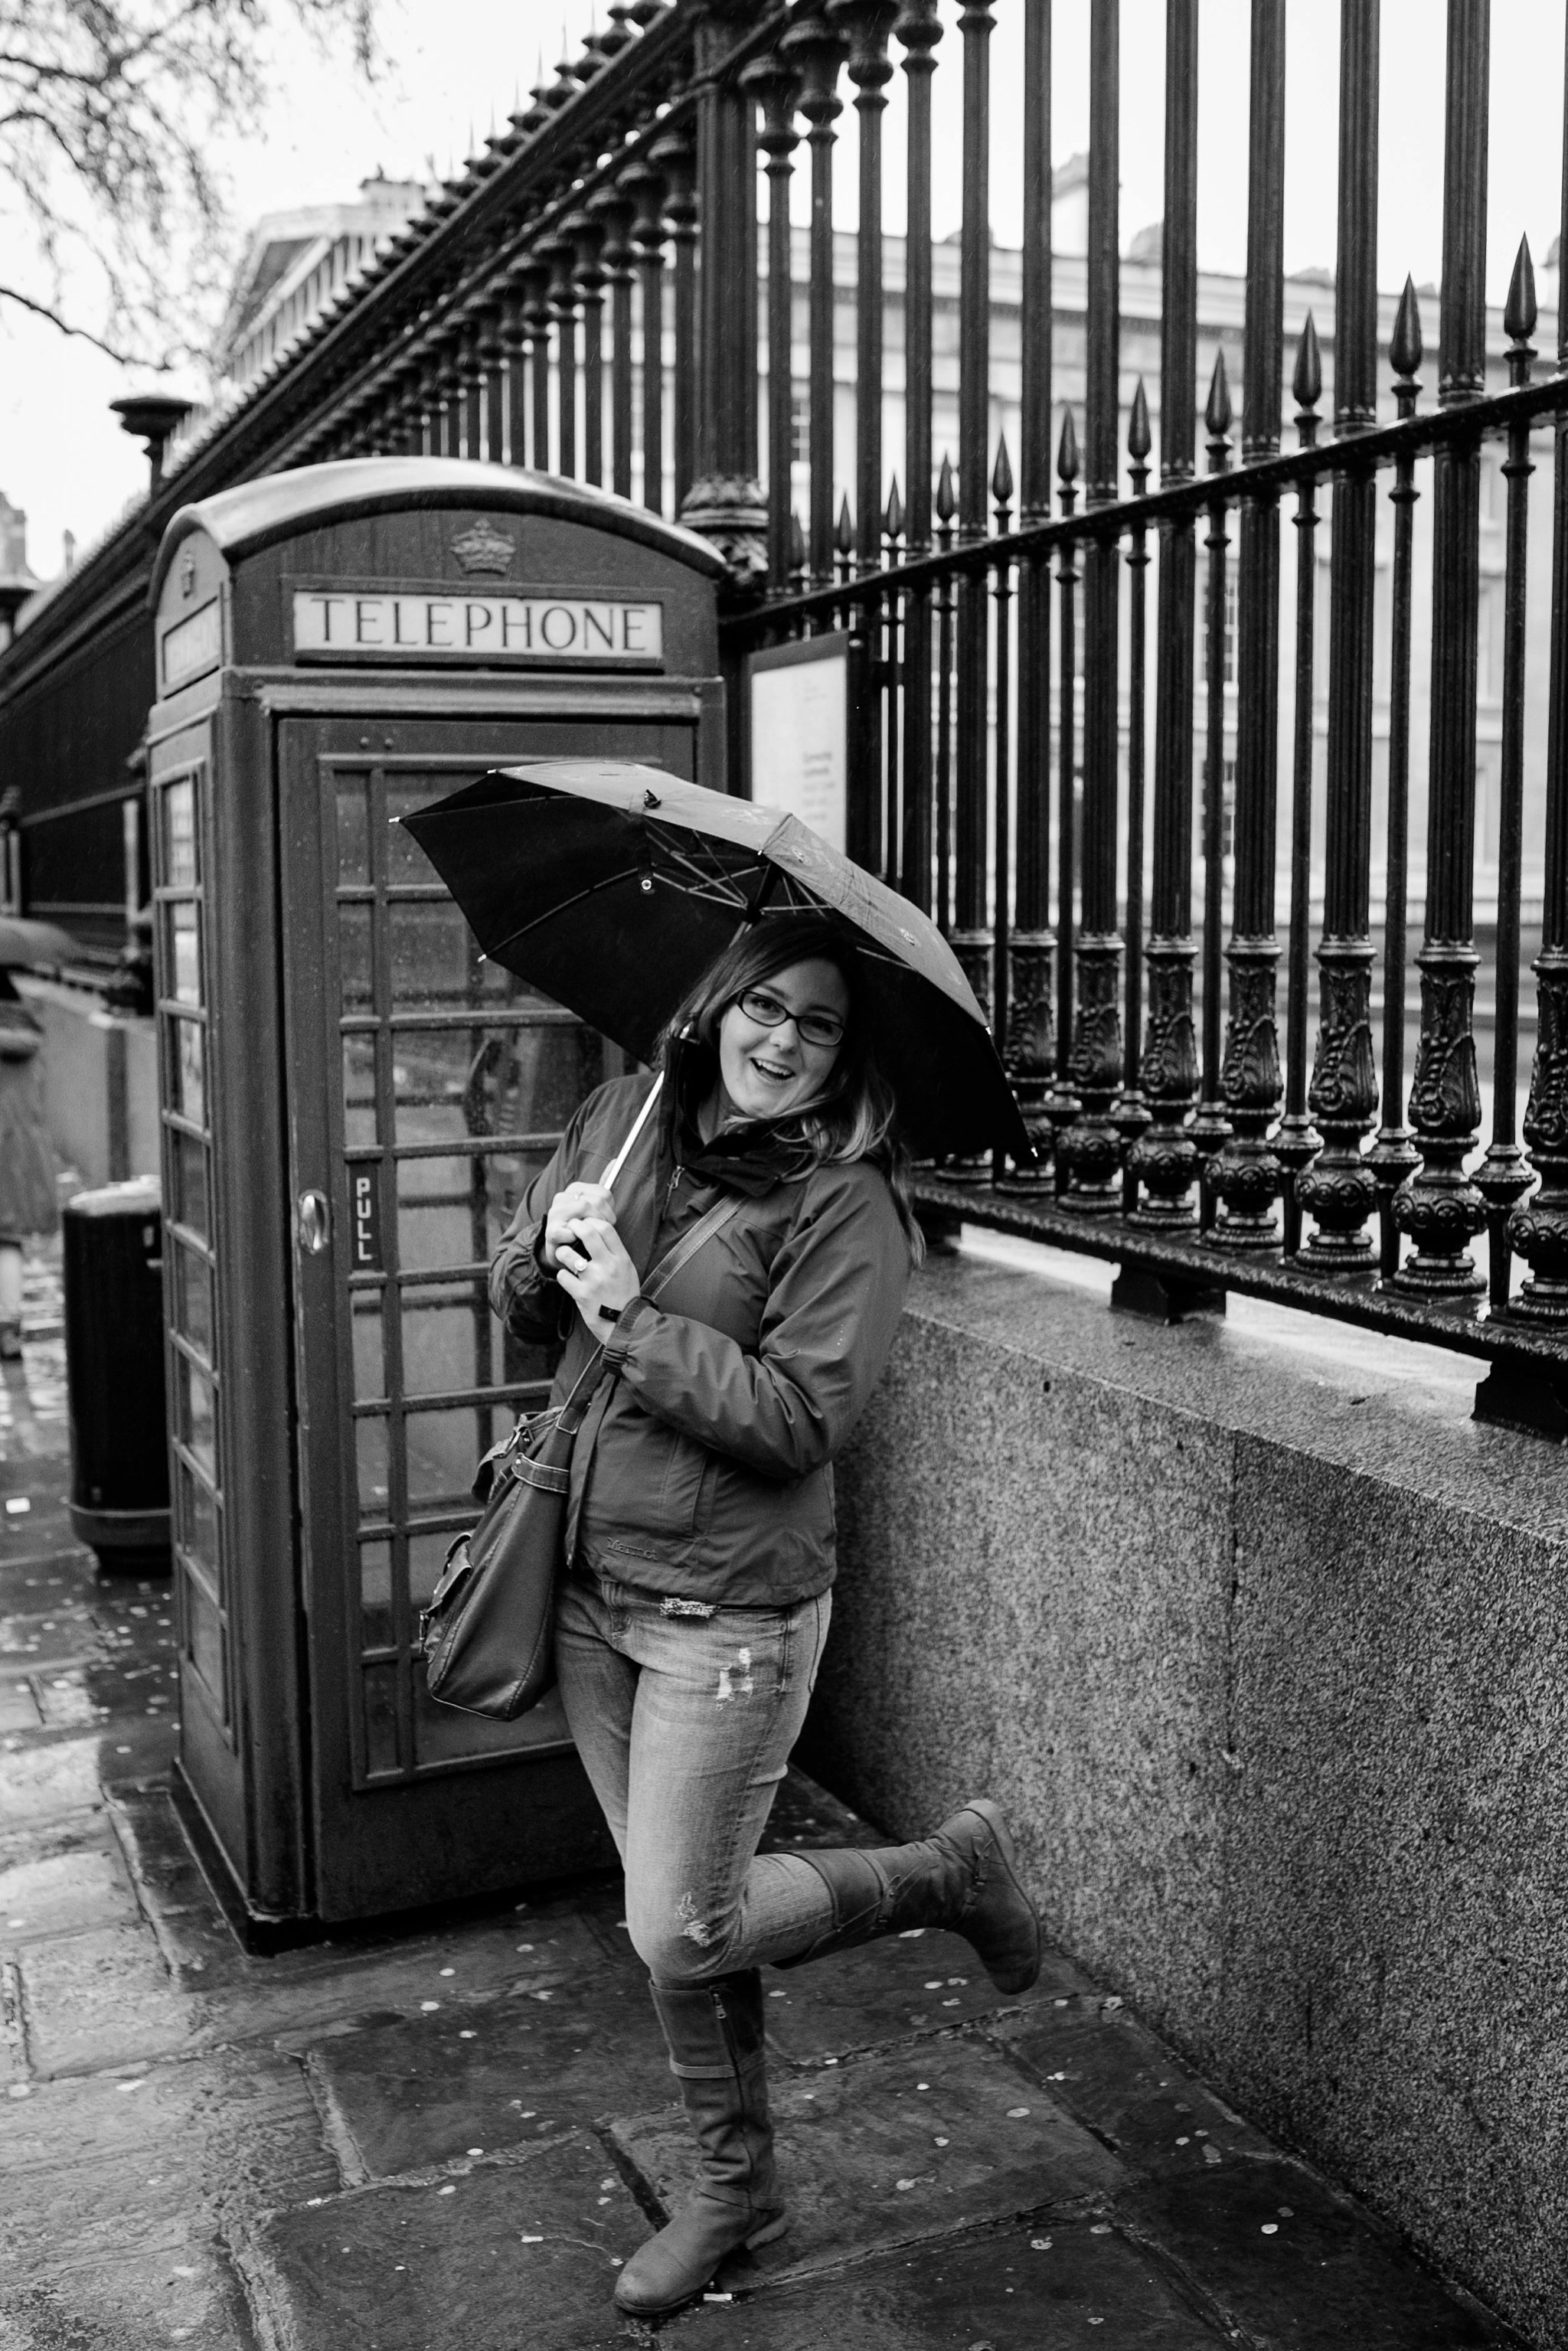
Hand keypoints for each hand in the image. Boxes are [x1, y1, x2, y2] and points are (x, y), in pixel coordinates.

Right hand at [541, 1182, 615, 1270]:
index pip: (603, 1193)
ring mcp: (555, 1212)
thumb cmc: (581, 1229)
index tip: (606, 1219)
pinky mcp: (551, 1230)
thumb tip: (615, 1160)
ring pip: (585, 1208)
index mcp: (574, 1189)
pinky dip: (579, 1238)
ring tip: (592, 1235)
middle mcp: (562, 1197)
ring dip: (594, 1226)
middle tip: (602, 1230)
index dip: (610, 1209)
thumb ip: (602, 1188)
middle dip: (605, 1218)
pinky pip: (573, 1230)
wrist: (561, 1251)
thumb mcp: (593, 1208)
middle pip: (596, 1200)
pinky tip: (578, 1241)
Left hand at [553, 1215, 639, 1335]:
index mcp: (621, 1259)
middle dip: (574, 1227)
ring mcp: (594, 1280)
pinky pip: (562, 1276)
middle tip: (569, 1229)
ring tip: (564, 1256)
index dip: (591, 1221)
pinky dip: (563, 1276)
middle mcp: (608, 1266)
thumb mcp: (628, 1270)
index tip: (584, 1223)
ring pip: (568, 1254)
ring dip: (563, 1252)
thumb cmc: (625, 1295)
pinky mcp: (581, 1294)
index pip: (606, 1228)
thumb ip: (615, 1253)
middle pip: (587, 1233)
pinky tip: (568, 1279)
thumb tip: (598, 1233)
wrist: (624, 1324)